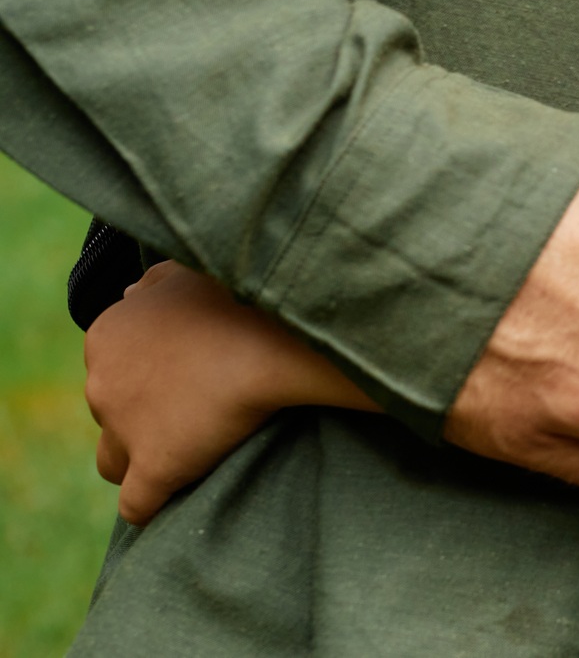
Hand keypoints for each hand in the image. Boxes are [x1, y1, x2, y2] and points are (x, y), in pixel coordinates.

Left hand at [87, 262, 373, 524]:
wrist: (278, 337)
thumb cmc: (242, 297)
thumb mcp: (190, 272)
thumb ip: (155, 283)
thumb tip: (134, 294)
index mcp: (107, 335)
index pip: (109, 367)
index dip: (148, 376)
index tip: (186, 376)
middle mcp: (102, 382)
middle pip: (109, 413)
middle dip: (143, 414)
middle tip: (195, 408)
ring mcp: (124, 428)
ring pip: (111, 461)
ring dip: (139, 459)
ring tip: (185, 453)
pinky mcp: (155, 466)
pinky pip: (138, 504)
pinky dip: (156, 502)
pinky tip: (185, 493)